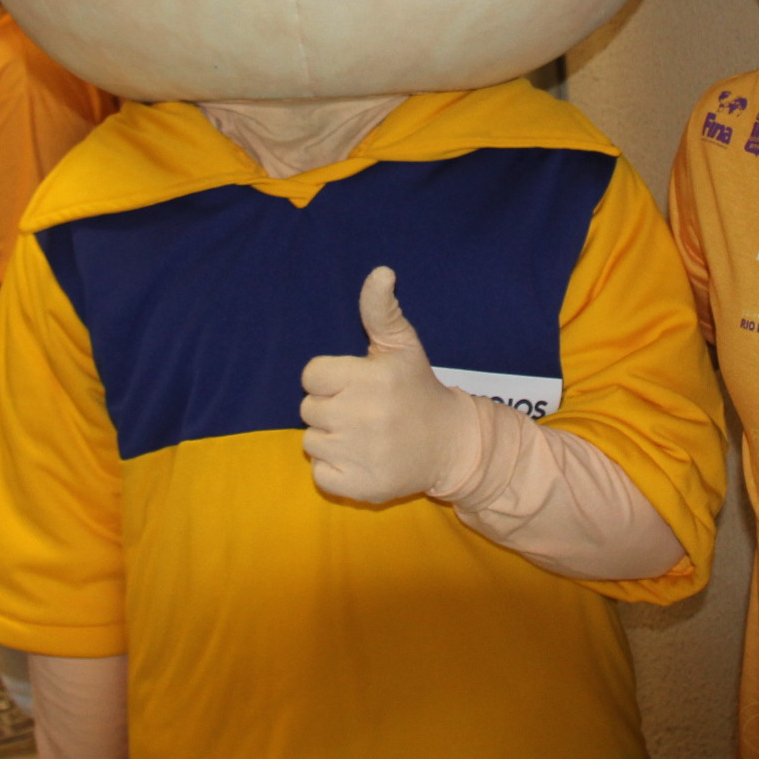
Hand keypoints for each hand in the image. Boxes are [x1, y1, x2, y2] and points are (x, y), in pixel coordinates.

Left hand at [298, 267, 479, 503]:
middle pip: (308, 408)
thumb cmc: (417, 389)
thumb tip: (381, 271)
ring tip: (364, 435)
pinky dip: (335, 470)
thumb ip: (381, 309)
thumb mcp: (402, 345)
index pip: (310, 375)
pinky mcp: (359, 487)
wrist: (450, 445)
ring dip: (331, 439)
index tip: (357, 384)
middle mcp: (364, 416)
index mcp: (371, 378)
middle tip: (363, 411)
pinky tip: (362, 459)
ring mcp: (361, 454)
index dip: (331, 378)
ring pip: (311, 441)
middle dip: (331, 407)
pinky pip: (320, 474)